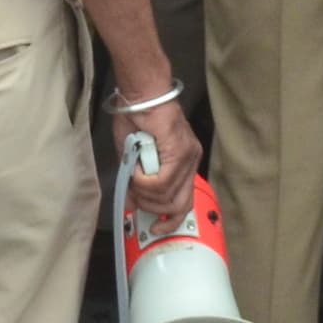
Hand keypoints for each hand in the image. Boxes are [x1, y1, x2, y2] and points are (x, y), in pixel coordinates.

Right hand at [113, 100, 205, 228]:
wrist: (141, 94)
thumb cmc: (136, 119)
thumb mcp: (134, 158)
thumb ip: (136, 183)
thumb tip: (131, 205)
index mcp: (184, 163)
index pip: (184, 203)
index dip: (170, 221)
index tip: (156, 229)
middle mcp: (191, 161)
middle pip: (180, 205)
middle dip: (154, 209)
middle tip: (136, 197)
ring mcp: (188, 157)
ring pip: (167, 196)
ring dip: (144, 191)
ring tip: (134, 173)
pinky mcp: (180, 151)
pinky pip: (162, 182)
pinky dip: (144, 181)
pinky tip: (137, 168)